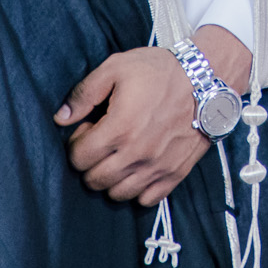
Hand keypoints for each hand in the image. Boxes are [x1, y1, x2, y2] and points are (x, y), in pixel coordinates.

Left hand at [56, 25, 252, 206]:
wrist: (206, 79)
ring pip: (118, 194)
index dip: (77, 143)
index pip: (79, 158)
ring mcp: (156, 167)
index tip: (89, 129)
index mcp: (119, 128)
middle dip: (90, 163)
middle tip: (102, 143)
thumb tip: (61, 118)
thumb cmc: (160, 71)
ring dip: (111, 179)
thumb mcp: (117, 67)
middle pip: (94, 180)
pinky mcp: (174, 174)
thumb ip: (84, 93)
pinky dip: (138, 190)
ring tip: (119, 156)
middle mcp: (136, 154)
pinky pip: (147, 200)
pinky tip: (138, 167)